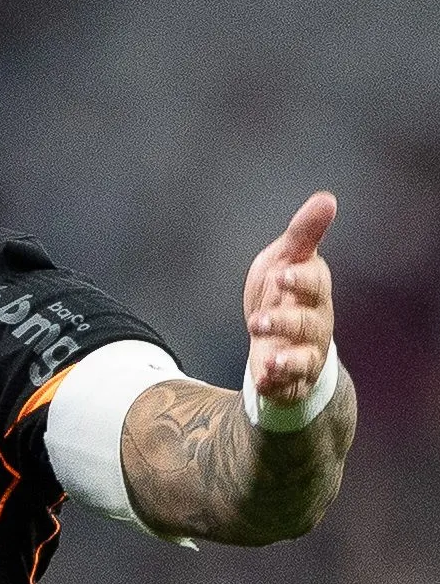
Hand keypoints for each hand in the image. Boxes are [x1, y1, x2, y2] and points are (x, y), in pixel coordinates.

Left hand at [243, 191, 336, 405]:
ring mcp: (304, 353)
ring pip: (303, 359)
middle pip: (307, 323)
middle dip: (285, 322)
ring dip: (286, 359)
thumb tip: (326, 198)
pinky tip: (264, 382)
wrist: (278, 338)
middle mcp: (314, 323)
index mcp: (312, 291)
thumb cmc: (284, 293)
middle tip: (257, 322)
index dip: (301, 280)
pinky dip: (276, 385)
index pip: (315, 284)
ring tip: (269, 360)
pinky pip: (288, 386)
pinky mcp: (290, 379)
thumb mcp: (287, 260)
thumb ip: (304, 234)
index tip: (282, 275)